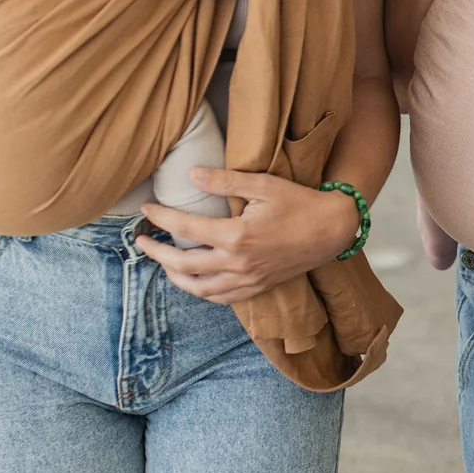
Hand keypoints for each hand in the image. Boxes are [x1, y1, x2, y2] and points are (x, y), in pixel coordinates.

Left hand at [139, 169, 359, 302]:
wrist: (333, 230)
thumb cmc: (300, 203)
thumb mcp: (263, 184)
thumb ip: (225, 181)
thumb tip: (191, 174)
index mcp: (236, 236)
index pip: (185, 228)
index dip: (161, 218)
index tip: (146, 209)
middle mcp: (238, 263)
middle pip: (183, 265)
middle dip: (156, 253)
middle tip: (140, 241)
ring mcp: (248, 279)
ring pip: (199, 288)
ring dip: (175, 277)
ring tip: (162, 262)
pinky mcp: (258, 287)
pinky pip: (221, 298)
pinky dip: (201, 291)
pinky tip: (194, 280)